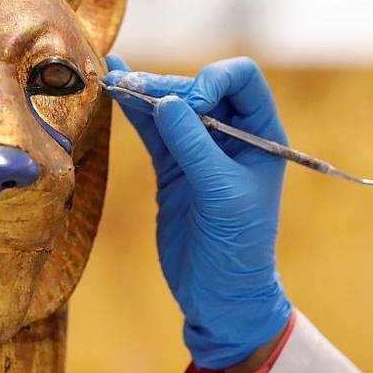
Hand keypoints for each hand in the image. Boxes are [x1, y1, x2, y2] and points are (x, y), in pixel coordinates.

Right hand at [104, 54, 291, 370]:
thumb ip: (194, 146)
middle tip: (133, 87)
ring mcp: (200, 150)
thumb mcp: (221, 194)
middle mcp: (232, 134)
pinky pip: (153, 130)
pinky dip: (134, 112)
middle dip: (167, 84)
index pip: (241, 79)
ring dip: (143, 91)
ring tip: (112, 78)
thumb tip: (165, 102)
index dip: (213, 80)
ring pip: (171, 106)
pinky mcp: (173, 167)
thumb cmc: (237, 246)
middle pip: (198, 88)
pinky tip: (114, 89)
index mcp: (261, 133)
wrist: (219, 294)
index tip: (192, 104)